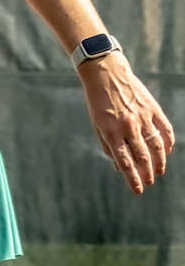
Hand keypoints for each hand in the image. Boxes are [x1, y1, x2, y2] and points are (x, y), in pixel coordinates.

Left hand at [79, 54, 173, 193]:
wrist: (106, 74)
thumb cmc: (98, 103)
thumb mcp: (97, 126)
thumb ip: (108, 146)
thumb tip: (119, 167)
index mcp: (111, 132)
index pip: (125, 162)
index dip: (132, 178)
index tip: (138, 191)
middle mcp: (128, 126)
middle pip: (143, 156)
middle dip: (147, 173)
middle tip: (150, 184)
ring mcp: (143, 117)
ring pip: (157, 145)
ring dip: (160, 162)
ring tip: (160, 172)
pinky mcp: (153, 108)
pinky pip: (165, 129)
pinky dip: (168, 142)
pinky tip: (168, 151)